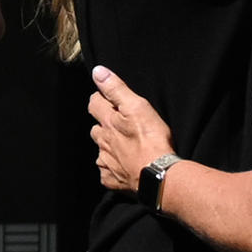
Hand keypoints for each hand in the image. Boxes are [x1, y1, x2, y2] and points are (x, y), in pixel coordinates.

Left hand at [84, 67, 171, 199]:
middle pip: (96, 129)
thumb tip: (98, 72)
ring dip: (108, 147)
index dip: (100, 99)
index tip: (107, 98)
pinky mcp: (112, 178)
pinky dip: (113, 168)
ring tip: (123, 146)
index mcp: (108, 123)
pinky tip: (124, 167)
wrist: (157, 172)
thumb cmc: (151, 139)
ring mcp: (106, 161)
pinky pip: (107, 172)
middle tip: (118, 124)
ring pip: (101, 151)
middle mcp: (103, 142)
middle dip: (103, 125)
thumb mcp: (137, 106)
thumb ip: (116, 89)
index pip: (95, 103)